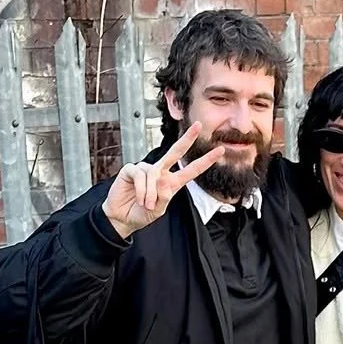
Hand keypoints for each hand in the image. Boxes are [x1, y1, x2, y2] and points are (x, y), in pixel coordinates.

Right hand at [101, 124, 225, 239]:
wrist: (123, 218)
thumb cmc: (141, 214)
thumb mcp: (158, 210)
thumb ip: (164, 198)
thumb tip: (164, 181)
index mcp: (171, 182)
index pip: (191, 170)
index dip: (205, 161)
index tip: (219, 151)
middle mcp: (160, 172)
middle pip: (175, 152)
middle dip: (187, 138)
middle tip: (198, 125)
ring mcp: (146, 169)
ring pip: (153, 174)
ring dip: (150, 193)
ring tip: (146, 204)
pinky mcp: (131, 170)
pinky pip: (139, 175)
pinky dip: (141, 189)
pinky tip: (138, 198)